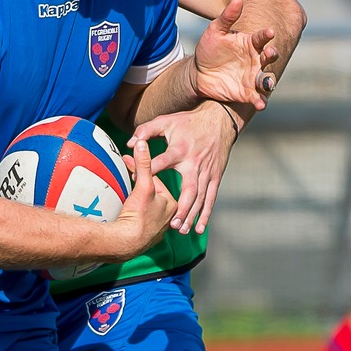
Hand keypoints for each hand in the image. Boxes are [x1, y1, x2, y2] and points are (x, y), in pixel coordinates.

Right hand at [104, 137, 178, 258]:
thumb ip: (143, 164)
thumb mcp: (143, 186)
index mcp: (172, 204)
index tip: (127, 162)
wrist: (126, 243)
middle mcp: (168, 218)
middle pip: (152, 195)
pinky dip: (135, 216)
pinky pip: (141, 222)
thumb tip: (142, 143)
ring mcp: (157, 230)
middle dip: (139, 186)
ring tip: (126, 196)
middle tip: (125, 176)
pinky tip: (127, 214)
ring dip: (137, 202)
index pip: (155, 181)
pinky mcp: (146, 239)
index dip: (140, 170)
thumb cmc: (138, 215)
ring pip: (147, 209)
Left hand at [136, 100, 239, 235]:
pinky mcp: (215, 177)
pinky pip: (211, 198)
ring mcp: (206, 172)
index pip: (161, 163)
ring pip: (200, 198)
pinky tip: (199, 228)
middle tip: (172, 224)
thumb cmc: (188, 122)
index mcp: (180, 150)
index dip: (147, 171)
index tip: (137, 183)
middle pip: (189, 190)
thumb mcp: (165, 121)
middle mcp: (194, 163)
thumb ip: (145, 131)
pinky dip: (205, 214)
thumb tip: (131, 144)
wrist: (220, 120)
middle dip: (181, 208)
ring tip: (181, 230)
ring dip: (192, 215)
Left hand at [192, 0, 278, 109]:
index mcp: (250, 43)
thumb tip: (238, 0)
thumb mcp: (215, 31)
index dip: (266, 34)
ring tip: (268, 83)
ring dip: (269, 81)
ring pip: (266, 79)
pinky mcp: (247, 93)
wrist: (200, 73)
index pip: (261, 37)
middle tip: (271, 52)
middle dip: (272, 55)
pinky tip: (261, 104)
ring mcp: (253, 77)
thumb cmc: (209, 49)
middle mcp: (256, 59)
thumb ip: (227, 17)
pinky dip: (260, 101)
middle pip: (269, 57)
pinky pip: (257, 97)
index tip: (270, 31)